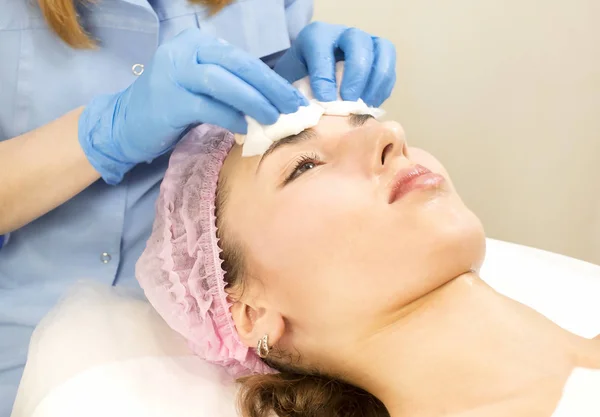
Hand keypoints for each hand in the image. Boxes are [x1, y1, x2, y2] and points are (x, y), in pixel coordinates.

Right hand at [78, 28, 306, 183]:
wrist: (123, 123)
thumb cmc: (170, 106)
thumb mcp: (200, 85)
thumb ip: (230, 85)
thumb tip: (273, 100)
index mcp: (197, 44)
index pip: (243, 59)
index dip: (272, 78)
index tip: (294, 97)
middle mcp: (184, 52)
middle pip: (238, 66)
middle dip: (270, 87)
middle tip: (293, 107)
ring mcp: (174, 74)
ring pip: (224, 83)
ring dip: (254, 101)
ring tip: (274, 118)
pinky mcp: (168, 101)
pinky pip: (207, 107)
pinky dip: (229, 117)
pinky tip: (244, 127)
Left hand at [274, 22, 396, 106]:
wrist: (311, 78)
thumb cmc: (300, 82)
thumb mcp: (290, 83)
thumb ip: (297, 93)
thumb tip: (308, 112)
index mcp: (316, 36)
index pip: (322, 49)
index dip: (324, 76)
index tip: (324, 100)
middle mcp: (343, 34)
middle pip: (358, 42)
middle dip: (356, 73)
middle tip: (350, 100)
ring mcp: (366, 43)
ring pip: (382, 51)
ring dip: (376, 81)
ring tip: (365, 105)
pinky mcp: (381, 57)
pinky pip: (390, 68)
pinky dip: (383, 88)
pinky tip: (372, 104)